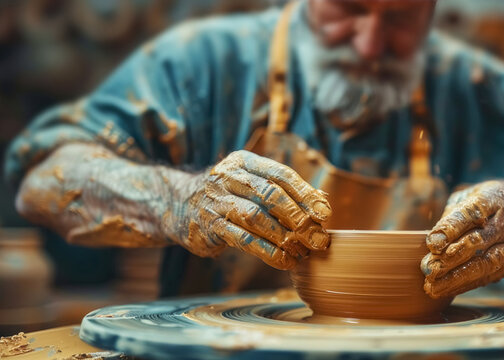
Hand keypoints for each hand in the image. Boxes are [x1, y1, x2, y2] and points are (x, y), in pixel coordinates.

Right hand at [166, 150, 331, 268]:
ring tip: (304, 251)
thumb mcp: (252, 184)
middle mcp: (228, 177)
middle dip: (297, 216)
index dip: (305, 193)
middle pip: (269, 194)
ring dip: (284, 237)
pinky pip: (243, 240)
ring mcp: (216, 202)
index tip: (324, 213)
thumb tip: (322, 202)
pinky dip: (268, 252)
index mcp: (244, 162)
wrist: (179, 204)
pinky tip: (285, 260)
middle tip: (317, 236)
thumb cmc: (229, 195)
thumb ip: (284, 191)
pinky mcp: (209, 226)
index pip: (280, 174)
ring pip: (256, 218)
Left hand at [421, 181, 503, 297]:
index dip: (451, 229)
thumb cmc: (487, 203)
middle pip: (478, 241)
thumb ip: (452, 216)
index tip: (432, 244)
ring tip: (434, 287)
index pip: (471, 213)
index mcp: (493, 199)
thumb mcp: (469, 196)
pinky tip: (446, 289)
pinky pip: (488, 276)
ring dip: (457, 278)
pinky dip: (465, 285)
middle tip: (428, 269)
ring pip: (485, 263)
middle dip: (450, 258)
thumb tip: (434, 243)